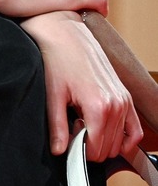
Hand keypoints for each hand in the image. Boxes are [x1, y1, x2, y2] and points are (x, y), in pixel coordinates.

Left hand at [20, 11, 141, 160]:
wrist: (64, 35)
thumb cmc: (56, 61)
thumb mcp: (52, 96)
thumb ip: (57, 127)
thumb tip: (59, 151)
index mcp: (99, 107)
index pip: (96, 150)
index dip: (78, 149)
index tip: (65, 134)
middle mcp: (117, 105)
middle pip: (108, 148)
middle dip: (89, 143)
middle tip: (71, 125)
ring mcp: (124, 99)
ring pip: (120, 141)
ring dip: (101, 137)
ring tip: (81, 119)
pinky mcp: (125, 94)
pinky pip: (134, 128)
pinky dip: (122, 136)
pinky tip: (101, 127)